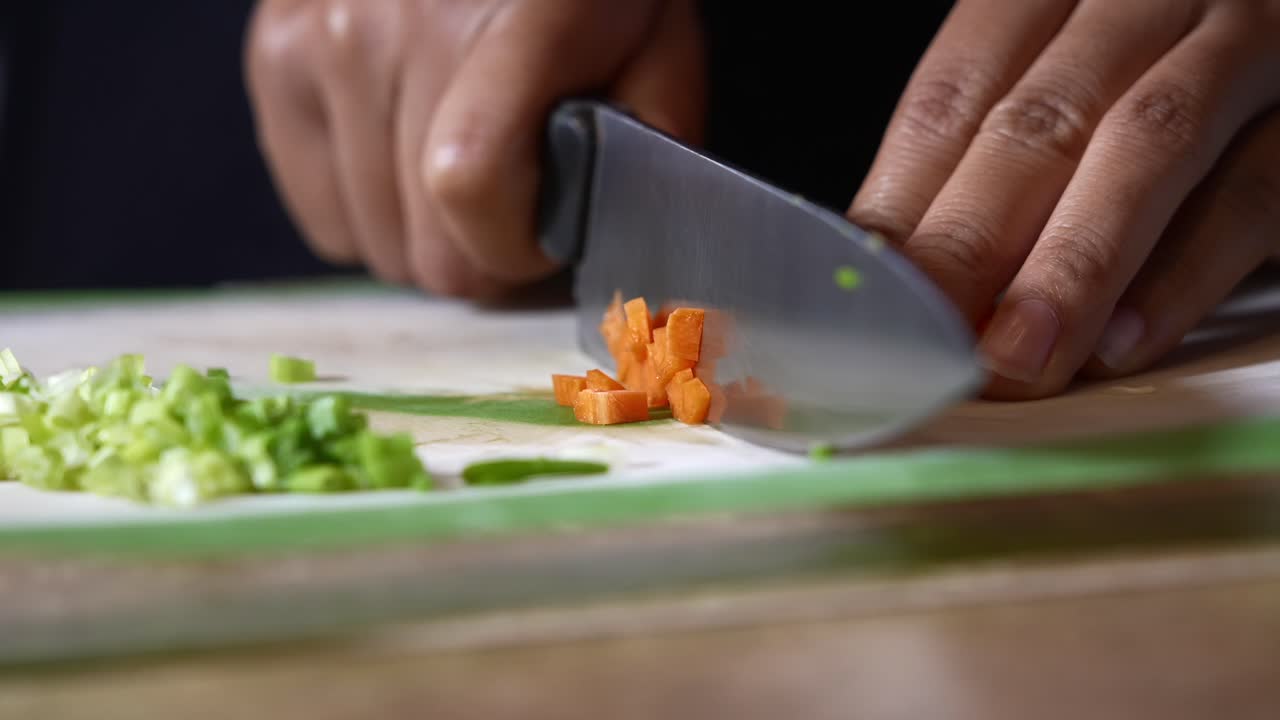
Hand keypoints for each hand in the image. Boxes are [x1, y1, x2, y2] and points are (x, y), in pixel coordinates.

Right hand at [245, 0, 704, 298]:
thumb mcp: (658, 39)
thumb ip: (653, 143)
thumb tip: (621, 248)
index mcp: (520, 21)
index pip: (471, 191)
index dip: (516, 247)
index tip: (545, 234)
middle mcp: (400, 27)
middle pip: (423, 250)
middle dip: (481, 252)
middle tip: (513, 199)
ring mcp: (323, 41)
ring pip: (374, 245)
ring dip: (426, 233)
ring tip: (462, 162)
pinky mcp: (275, 56)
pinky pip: (323, 218)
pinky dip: (370, 210)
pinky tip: (407, 156)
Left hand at [848, 0, 1279, 398]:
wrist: (1277, 41)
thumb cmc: (1159, 69)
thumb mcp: (1063, 82)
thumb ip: (986, 157)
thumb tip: (891, 267)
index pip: (954, 92)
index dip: (905, 202)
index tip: (870, 297)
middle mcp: (1143, 0)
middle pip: (1037, 123)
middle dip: (972, 244)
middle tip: (928, 346)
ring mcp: (1241, 47)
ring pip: (1145, 145)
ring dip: (1071, 265)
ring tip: (1017, 358)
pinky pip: (1253, 193)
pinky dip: (1185, 272)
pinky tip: (1126, 340)